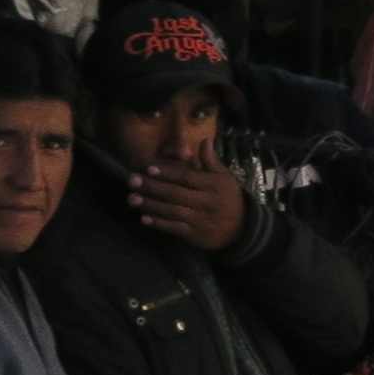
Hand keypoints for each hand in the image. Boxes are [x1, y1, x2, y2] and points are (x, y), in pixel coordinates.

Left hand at [130, 162, 247, 252]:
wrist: (241, 228)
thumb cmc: (228, 198)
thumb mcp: (224, 177)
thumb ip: (211, 160)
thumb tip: (204, 140)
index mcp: (214, 185)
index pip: (187, 177)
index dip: (168, 173)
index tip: (148, 168)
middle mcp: (207, 202)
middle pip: (176, 193)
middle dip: (153, 187)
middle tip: (132, 181)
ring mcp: (200, 219)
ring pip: (172, 211)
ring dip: (151, 205)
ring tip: (132, 199)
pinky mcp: (195, 234)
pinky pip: (174, 228)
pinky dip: (159, 223)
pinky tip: (144, 218)